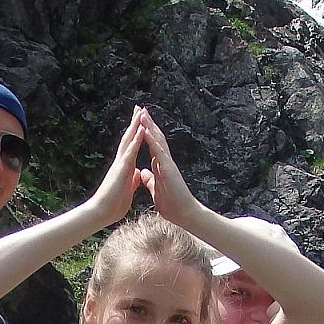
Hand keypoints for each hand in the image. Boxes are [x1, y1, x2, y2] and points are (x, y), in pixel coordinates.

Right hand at [84, 108, 149, 226]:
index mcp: (125, 168)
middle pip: (129, 138)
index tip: (141, 122)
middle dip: (134, 123)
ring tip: (140, 111)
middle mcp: (121, 162)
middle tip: (139, 108)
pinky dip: (136, 140)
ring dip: (135, 125)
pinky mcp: (121, 169)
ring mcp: (120, 164)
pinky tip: (141, 129)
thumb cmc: (113, 205)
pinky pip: (130, 151)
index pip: (132, 147)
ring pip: (128, 140)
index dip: (137, 134)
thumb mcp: (128, 190)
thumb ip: (132, 180)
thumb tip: (137, 174)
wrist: (101, 212)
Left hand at [137, 111, 204, 225]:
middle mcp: (165, 161)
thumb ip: (150, 180)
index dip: (145, 133)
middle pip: (155, 138)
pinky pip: (158, 151)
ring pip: (158, 140)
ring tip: (142, 113)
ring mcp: (167, 163)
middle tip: (140, 109)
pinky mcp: (168, 168)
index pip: (152, 145)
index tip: (138, 122)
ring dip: (150, 126)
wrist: (184, 214)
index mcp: (160, 166)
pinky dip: (151, 140)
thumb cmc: (172, 205)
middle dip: (148, 124)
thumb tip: (144, 173)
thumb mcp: (155, 189)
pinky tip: (145, 130)